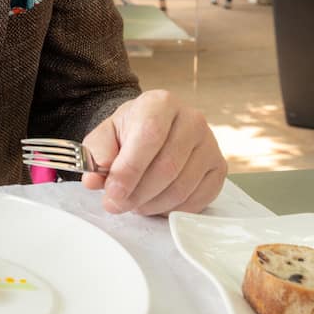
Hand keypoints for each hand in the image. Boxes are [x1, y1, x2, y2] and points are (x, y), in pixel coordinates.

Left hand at [81, 89, 226, 215]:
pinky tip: (156, 203)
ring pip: (181, 187)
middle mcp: (192, 119)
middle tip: (117, 205)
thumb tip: (94, 178)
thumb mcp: (106, 135)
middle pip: (167, 167)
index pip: (149, 136)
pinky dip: (172, 210)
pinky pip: (197, 200)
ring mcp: (210, 144)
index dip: (129, 170)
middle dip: (137, 194)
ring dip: (152, 204)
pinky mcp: (219, 167)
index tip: (112, 193)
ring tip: (134, 203)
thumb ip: (96, 154)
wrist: (155, 128)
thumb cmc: (130, 132)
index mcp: (161, 103)